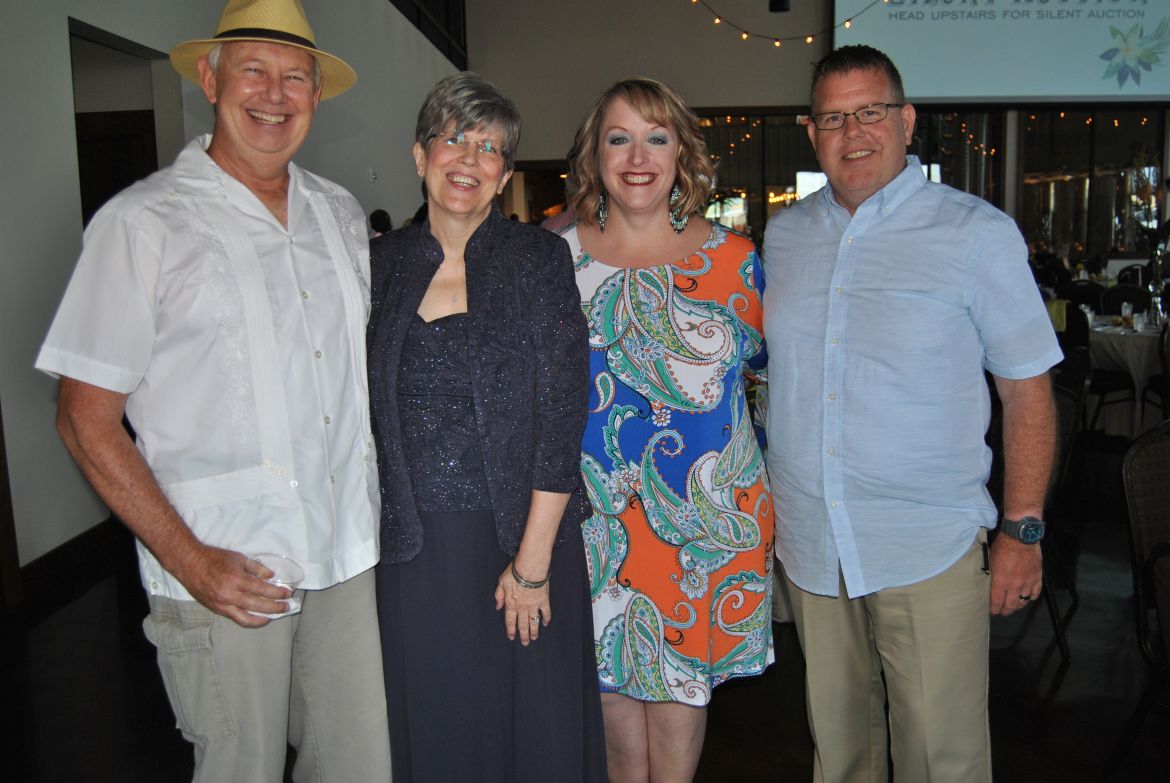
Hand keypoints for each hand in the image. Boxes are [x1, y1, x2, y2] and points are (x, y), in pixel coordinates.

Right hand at [170, 544, 292, 627]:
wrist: (189, 564)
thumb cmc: (214, 558)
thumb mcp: (238, 558)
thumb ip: (256, 568)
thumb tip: (270, 577)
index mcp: (236, 579)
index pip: (262, 589)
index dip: (277, 593)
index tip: (287, 593)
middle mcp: (229, 594)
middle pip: (258, 606)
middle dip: (275, 608)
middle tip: (287, 606)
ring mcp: (222, 604)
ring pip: (246, 618)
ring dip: (263, 618)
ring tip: (274, 616)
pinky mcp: (216, 610)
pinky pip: (236, 618)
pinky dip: (249, 620)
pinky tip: (258, 618)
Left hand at [494, 560, 550, 645]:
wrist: (530, 568)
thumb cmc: (515, 573)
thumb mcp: (501, 583)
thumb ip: (499, 596)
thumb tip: (498, 607)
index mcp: (511, 604)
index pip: (510, 621)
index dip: (510, 630)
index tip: (511, 637)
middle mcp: (522, 608)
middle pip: (523, 625)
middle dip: (523, 635)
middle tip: (525, 643)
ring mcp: (534, 605)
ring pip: (534, 622)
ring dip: (534, 631)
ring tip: (534, 638)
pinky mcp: (544, 600)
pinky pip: (546, 612)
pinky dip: (546, 618)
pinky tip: (545, 623)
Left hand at [988, 535, 1042, 615]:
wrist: (1020, 538)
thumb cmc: (1003, 546)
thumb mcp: (990, 561)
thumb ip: (992, 575)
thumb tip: (990, 583)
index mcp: (1000, 582)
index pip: (996, 602)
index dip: (994, 609)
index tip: (993, 611)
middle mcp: (1014, 585)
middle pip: (1010, 605)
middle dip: (1006, 611)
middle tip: (1003, 612)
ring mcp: (1027, 583)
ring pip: (1023, 601)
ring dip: (1018, 606)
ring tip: (1014, 606)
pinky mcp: (1037, 578)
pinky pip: (1035, 593)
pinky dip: (1031, 597)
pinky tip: (1028, 598)